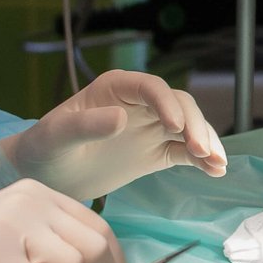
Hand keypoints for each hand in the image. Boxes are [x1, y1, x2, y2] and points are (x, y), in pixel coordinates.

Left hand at [4, 71, 226, 200]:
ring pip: (189, 127)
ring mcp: (150, 128)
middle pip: (179, 105)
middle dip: (195, 126)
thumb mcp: (58, 136)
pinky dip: (201, 160)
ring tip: (217, 164)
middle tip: (203, 153)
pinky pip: (184, 151)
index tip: (175, 127)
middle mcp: (139, 104)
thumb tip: (121, 119)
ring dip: (206, 142)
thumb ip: (86, 126)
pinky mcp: (155, 152)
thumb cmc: (45, 148)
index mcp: (116, 88)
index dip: (168, 103)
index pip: (152, 87)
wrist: (45, 175)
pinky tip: (214, 171)